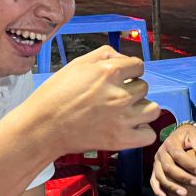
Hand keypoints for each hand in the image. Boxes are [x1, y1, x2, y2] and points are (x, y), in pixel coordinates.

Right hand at [26, 46, 159, 154]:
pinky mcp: (121, 140)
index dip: (129, 71)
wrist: (43, 127)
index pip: (138, 66)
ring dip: (142, 109)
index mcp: (109, 72)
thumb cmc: (55, 95)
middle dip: (133, 90)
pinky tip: (129, 129)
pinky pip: (149, 135)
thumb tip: (123, 57)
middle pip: (145, 87)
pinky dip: (142, 132)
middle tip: (115, 97)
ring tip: (126, 113)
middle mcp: (120, 94)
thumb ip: (104, 54)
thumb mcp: (77, 64)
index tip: (121, 79)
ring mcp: (122, 119)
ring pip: (153, 109)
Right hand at [150, 123, 195, 195]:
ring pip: (160, 176)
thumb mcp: (195, 134)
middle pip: (168, 167)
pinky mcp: (156, 170)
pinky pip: (153, 181)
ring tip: (184, 194)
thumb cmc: (190, 136)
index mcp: (170, 143)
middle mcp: (161, 153)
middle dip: (182, 177)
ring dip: (172, 186)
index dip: (188, 164)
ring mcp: (157, 162)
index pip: (178, 155)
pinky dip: (157, 190)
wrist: (181, 136)